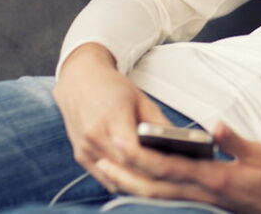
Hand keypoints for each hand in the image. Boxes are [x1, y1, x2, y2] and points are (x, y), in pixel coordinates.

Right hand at [53, 43, 172, 191]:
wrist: (79, 80)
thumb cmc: (113, 87)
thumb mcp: (141, 98)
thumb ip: (159, 123)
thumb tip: (181, 145)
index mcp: (111, 116)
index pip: (130, 150)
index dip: (151, 162)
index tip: (171, 166)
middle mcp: (93, 135)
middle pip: (125, 168)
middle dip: (149, 176)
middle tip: (173, 178)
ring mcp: (84, 148)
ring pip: (115, 178)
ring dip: (136, 180)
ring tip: (159, 179)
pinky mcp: (81, 156)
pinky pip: (105, 178)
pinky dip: (122, 180)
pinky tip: (139, 176)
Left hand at [96, 122, 260, 213]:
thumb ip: (236, 142)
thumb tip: (216, 127)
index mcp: (216, 179)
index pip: (172, 169)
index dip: (145, 159)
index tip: (123, 146)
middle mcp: (205, 194)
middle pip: (155, 187)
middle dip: (126, 175)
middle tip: (101, 160)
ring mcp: (205, 202)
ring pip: (159, 195)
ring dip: (132, 184)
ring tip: (110, 169)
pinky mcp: (208, 203)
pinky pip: (172, 197)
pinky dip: (151, 189)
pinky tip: (141, 180)